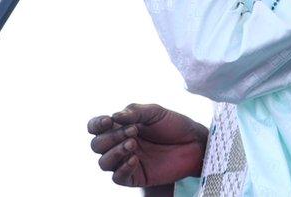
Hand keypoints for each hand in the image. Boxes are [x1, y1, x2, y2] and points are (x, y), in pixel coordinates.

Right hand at [87, 103, 207, 187]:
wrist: (195, 142)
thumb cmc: (174, 125)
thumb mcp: (155, 112)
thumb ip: (134, 112)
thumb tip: (113, 117)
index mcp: (121, 127)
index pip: (96, 127)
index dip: (96, 124)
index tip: (109, 121)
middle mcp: (120, 144)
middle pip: (97, 145)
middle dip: (110, 137)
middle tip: (133, 131)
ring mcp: (127, 161)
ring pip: (103, 162)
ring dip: (114, 152)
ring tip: (133, 144)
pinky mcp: (136, 176)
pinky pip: (118, 177)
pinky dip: (122, 168)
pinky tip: (134, 159)